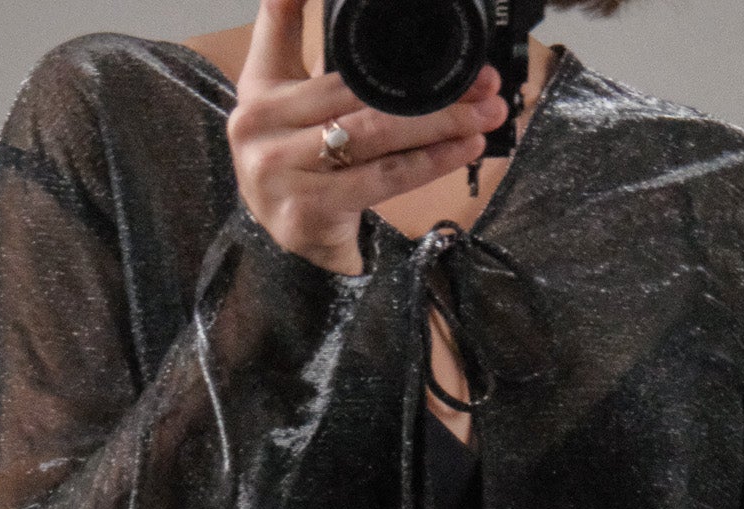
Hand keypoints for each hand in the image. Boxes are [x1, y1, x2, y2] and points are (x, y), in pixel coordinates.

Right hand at [228, 0, 508, 273]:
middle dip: (428, 87)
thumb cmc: (307, 168)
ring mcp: (277, 170)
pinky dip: (430, 162)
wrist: (298, 248)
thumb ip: (318, 54)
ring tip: (484, 113)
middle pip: (357, 91)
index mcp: (259, 85)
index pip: (283, 22)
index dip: (312, 1)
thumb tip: (371, 18)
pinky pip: (382, 178)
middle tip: (482, 81)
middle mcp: (258, 123)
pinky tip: (463, 149)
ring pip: (374, 134)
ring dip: (440, 122)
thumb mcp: (297, 104)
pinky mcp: (305, 210)